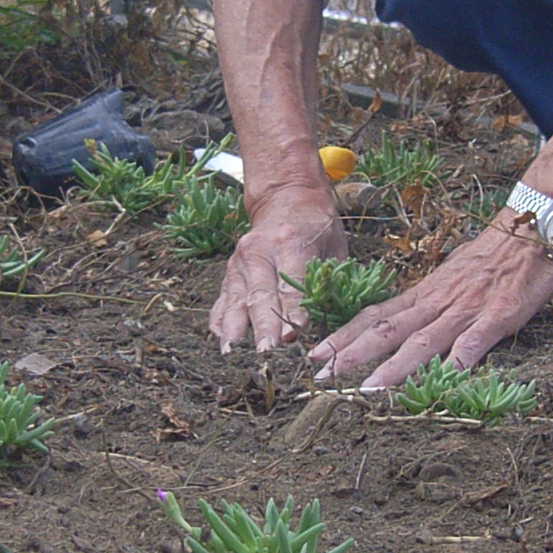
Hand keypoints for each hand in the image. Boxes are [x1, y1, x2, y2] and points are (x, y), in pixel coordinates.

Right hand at [211, 182, 344, 352]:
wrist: (287, 198)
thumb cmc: (318, 227)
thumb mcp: (333, 247)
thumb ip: (328, 282)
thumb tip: (325, 322)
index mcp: (291, 241)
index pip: (291, 283)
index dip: (292, 311)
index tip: (292, 337)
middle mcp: (259, 250)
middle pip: (260, 294)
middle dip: (262, 327)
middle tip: (265, 354)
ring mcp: (240, 260)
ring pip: (237, 298)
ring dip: (235, 328)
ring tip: (233, 353)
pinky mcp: (230, 270)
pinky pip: (222, 297)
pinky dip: (220, 319)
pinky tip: (219, 338)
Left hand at [308, 216, 552, 389]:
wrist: (534, 226)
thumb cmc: (496, 253)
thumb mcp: (453, 274)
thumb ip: (433, 299)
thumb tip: (412, 319)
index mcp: (425, 293)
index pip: (376, 315)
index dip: (344, 335)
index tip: (316, 353)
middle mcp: (437, 301)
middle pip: (386, 330)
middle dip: (351, 354)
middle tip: (319, 376)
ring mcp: (466, 309)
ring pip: (422, 342)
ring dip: (392, 368)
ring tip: (366, 391)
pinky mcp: (498, 316)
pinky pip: (474, 343)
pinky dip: (457, 363)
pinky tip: (442, 383)